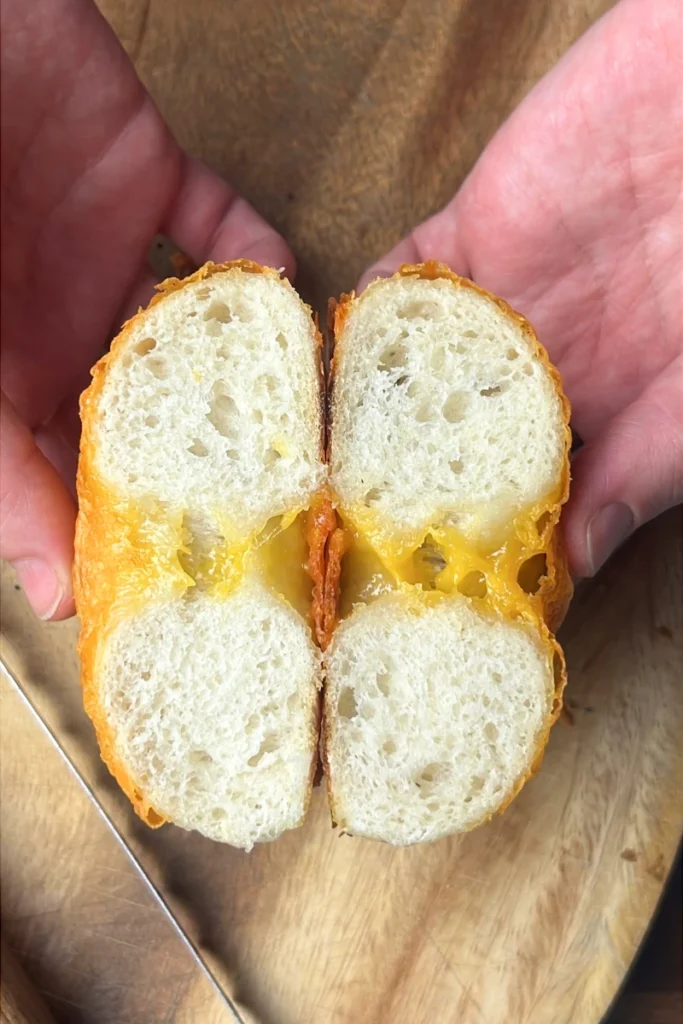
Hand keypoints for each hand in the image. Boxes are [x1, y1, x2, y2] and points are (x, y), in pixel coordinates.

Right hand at [1, 0, 292, 619]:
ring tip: (312, 401)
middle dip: (221, 449)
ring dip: (253, 354)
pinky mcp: (142, 174)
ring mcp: (107, 254)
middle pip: (158, 408)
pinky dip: (250, 247)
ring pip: (201, 322)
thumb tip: (57, 596)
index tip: (218, 568)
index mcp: (10, 379)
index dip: (142, 523)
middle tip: (297, 496)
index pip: (80, 473)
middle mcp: (63, 329)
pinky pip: (214, 219)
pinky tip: (283, 280)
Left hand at [359, 0, 682, 577]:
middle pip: (454, 437)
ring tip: (322, 469)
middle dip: (405, 484)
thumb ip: (640, 472)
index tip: (433, 584)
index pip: (526, 492)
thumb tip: (578, 564)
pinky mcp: (471, 231)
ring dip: (370, 410)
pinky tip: (334, 361)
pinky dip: (369, 313)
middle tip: (352, 538)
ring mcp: (501, 301)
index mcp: (601, 414)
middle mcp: (541, 368)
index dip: (483, 535)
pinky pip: (404, 278)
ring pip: (415, 366)